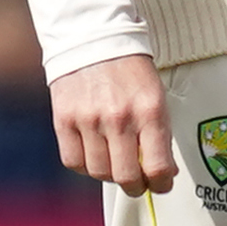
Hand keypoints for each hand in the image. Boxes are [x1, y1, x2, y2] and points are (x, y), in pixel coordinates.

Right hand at [49, 51, 174, 192]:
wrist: (94, 39)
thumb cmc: (130, 70)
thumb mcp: (156, 96)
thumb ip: (159, 134)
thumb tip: (163, 172)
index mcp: (149, 111)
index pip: (157, 167)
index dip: (161, 184)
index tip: (161, 184)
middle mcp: (119, 118)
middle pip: (126, 177)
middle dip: (136, 186)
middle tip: (139, 182)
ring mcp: (89, 120)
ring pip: (99, 172)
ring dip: (110, 174)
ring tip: (116, 162)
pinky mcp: (64, 120)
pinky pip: (74, 161)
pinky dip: (85, 165)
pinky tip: (94, 153)